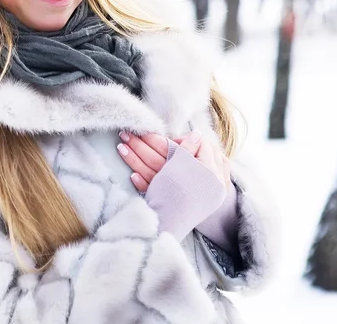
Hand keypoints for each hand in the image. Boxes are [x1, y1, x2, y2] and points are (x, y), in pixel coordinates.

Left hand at [117, 130, 231, 192]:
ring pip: (152, 173)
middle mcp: (186, 180)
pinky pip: (153, 192)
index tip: (142, 129)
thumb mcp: (213, 161)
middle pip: (158, 159)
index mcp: (199, 168)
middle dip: (140, 144)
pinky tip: (132, 176)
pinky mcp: (167, 202)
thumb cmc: (210, 177)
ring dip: (134, 160)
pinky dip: (142, 184)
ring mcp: (175, 192)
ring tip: (121, 146)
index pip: (173, 149)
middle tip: (125, 133)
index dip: (156, 139)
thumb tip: (195, 134)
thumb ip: (199, 147)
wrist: (215, 207)